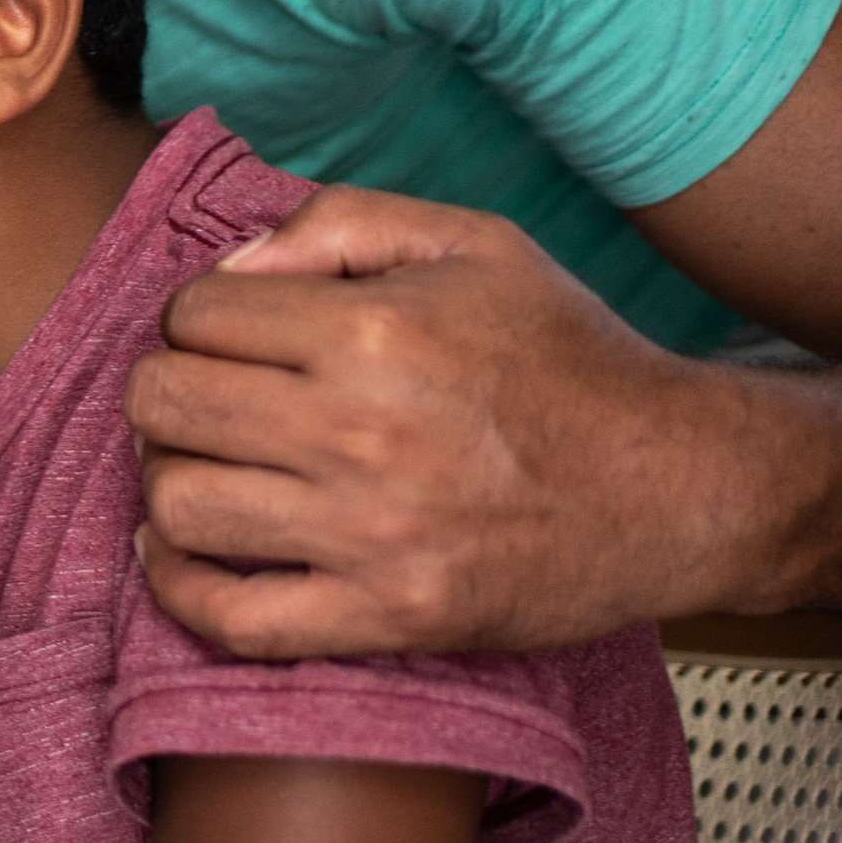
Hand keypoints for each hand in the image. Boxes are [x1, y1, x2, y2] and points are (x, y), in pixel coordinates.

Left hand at [126, 186, 718, 657]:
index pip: (193, 315)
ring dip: (169, 482)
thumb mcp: (473, 245)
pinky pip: (231, 619)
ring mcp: (373, 534)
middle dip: (165, 393)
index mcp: (376, 329)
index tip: (229, 337)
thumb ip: (339, 223)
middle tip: (205, 401)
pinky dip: (179, 588)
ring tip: (207, 468)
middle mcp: (363, 430)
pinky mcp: (389, 616)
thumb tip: (231, 265)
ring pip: (178, 504)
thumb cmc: (569, 358)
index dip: (195, 319)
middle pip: (164, 404)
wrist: (677, 485)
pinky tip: (183, 553)